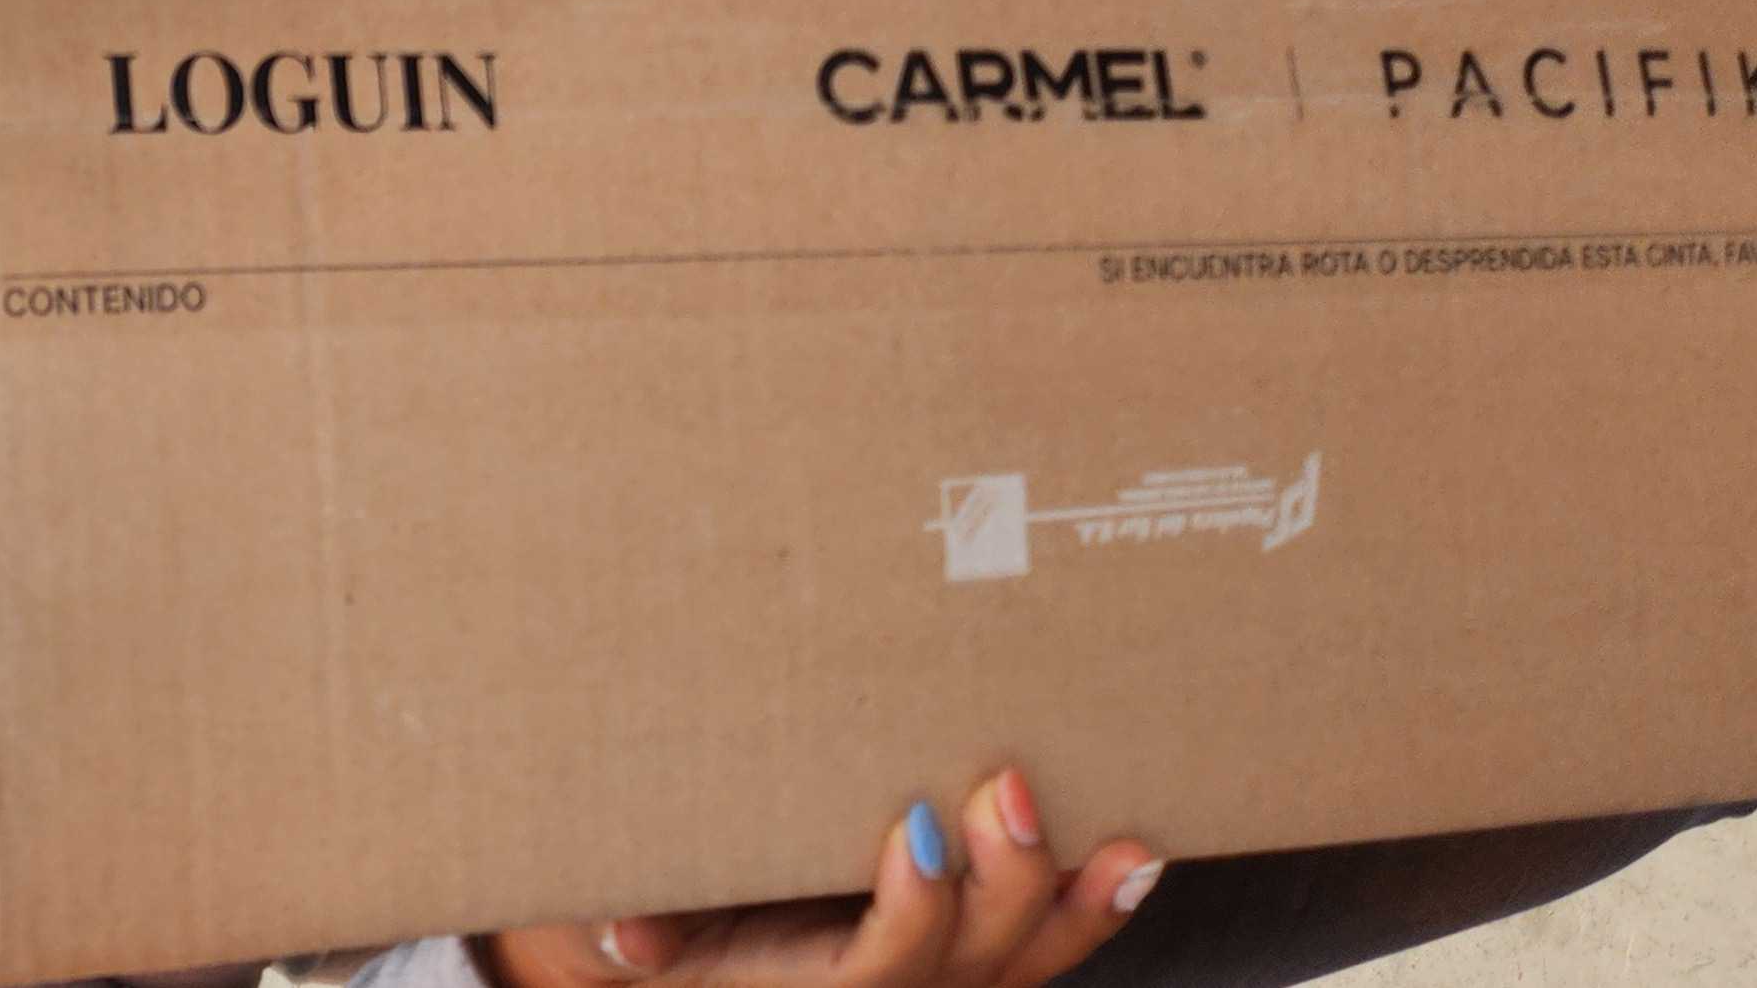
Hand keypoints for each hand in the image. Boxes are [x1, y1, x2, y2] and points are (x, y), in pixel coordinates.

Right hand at [480, 769, 1162, 987]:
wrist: (671, 948)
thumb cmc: (654, 915)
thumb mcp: (627, 917)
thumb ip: (638, 924)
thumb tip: (625, 937)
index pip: (881, 971)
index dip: (914, 913)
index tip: (919, 827)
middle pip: (969, 968)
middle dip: (1006, 886)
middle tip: (1009, 788)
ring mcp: (930, 982)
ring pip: (1021, 968)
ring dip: (1076, 910)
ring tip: (1125, 848)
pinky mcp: (961, 956)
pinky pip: (1036, 953)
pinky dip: (1085, 911)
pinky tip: (1131, 859)